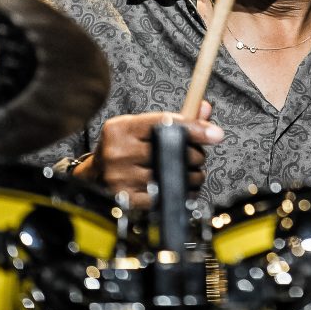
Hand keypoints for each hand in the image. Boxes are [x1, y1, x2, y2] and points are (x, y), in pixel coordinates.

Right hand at [72, 99, 223, 208]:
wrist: (94, 178)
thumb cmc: (125, 148)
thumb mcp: (141, 127)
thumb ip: (174, 119)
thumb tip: (206, 109)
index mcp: (122, 128)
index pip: (164, 125)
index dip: (194, 129)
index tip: (216, 134)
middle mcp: (118, 152)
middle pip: (172, 151)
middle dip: (194, 154)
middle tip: (195, 155)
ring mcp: (121, 178)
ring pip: (174, 176)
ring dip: (192, 175)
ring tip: (189, 172)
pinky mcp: (127, 200)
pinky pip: (167, 196)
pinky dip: (183, 192)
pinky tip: (181, 187)